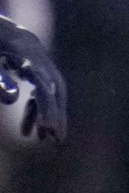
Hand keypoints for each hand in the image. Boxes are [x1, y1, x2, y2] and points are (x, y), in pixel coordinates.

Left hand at [0, 17, 65, 142]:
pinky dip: (38, 107)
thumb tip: (14, 98)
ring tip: (44, 138)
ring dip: (49, 114)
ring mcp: (38, 61)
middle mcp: (39, 58)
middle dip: (58, 114)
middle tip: (58, 139)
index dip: (47, 107)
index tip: (48, 128)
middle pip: (56, 89)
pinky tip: (31, 125)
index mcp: (27, 54)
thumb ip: (0, 78)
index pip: (44, 85)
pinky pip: (42, 89)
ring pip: (51, 91)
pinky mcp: (33, 65)